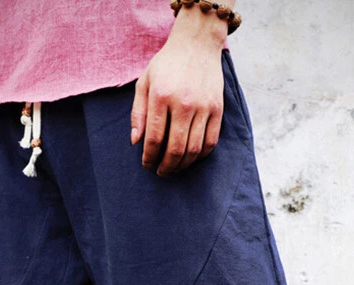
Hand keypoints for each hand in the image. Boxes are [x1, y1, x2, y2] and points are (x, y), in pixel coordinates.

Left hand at [131, 9, 227, 176]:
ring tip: (174, 168)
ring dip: (182, 165)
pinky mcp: (217, 109)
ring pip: (193, 150)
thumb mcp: (144, 82)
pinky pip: (210, 142)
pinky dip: (200, 156)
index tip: (147, 164)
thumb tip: (136, 142)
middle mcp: (184, 103)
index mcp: (161, 96)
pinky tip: (191, 158)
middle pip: (175, 149)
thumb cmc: (166, 65)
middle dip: (166, 167)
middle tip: (160, 171)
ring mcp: (203, 107)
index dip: (149, 157)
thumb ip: (138, 113)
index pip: (155, 138)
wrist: (197, 44)